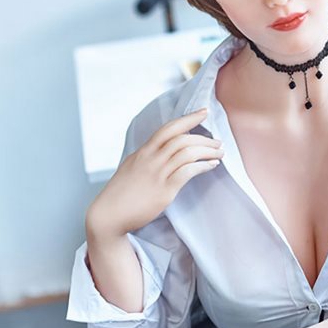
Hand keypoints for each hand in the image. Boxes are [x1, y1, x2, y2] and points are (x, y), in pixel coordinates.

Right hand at [88, 109, 222, 237]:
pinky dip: (203, 166)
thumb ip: (146, 158)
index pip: (168, 129)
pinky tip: (211, 166)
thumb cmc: (120, 194)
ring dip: (207, 151)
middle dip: (204, 138)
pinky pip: (187, 171)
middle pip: (181, 139)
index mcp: (143, 152)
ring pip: (187, 153)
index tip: (204, 112)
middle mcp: (150, 159)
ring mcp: (157, 174)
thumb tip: (161, 151)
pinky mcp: (163, 190)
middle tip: (218, 141)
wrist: (108, 215)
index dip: (188, 118)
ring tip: (219, 153)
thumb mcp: (131, 168)